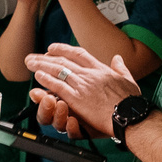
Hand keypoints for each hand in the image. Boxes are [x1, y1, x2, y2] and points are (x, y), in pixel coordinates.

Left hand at [25, 42, 140, 136]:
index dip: (64, 49)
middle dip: (46, 57)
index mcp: (101, 69)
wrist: (130, 114)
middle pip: (63, 61)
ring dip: (41, 66)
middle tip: (34, 56)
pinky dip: (47, 80)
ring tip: (30, 63)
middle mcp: (90, 74)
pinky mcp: (78, 99)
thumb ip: (121, 67)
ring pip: (57, 71)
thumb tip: (118, 58)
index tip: (52, 48)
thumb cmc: (131, 101)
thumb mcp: (128, 79)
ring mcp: (83, 86)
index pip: (79, 54)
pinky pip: (58, 86)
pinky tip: (38, 76)